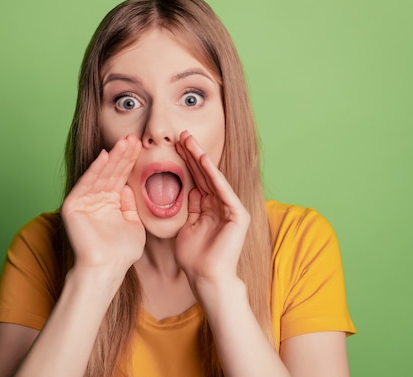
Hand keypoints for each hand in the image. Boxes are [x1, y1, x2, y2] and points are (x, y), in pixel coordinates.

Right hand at [61, 135, 144, 277]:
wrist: (107, 268)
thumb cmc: (122, 252)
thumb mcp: (134, 223)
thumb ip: (131, 204)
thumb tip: (128, 186)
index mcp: (110, 202)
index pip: (121, 176)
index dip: (130, 161)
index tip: (141, 146)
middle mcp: (96, 198)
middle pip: (112, 172)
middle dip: (123, 155)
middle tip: (134, 137)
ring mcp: (83, 200)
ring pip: (101, 174)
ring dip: (113, 157)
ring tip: (125, 142)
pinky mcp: (73, 205)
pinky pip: (86, 183)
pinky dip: (95, 169)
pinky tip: (105, 155)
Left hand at [174, 131, 249, 286]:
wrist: (207, 278)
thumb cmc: (194, 258)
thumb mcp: (186, 228)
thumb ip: (189, 209)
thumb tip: (188, 192)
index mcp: (208, 209)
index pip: (196, 180)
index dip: (186, 162)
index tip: (174, 145)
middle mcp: (221, 206)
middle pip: (204, 174)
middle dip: (192, 154)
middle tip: (181, 134)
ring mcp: (231, 209)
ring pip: (213, 178)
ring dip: (201, 158)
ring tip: (189, 140)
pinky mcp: (238, 214)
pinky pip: (222, 190)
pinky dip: (213, 174)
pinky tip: (203, 159)